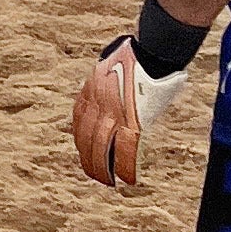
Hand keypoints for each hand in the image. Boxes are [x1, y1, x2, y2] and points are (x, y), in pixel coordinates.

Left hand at [72, 39, 183, 189]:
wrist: (150, 49)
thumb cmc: (136, 52)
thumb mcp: (111, 61)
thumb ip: (108, 75)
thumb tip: (113, 75)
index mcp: (91, 90)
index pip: (80, 121)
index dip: (82, 139)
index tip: (84, 151)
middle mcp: (97, 104)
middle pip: (87, 138)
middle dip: (89, 158)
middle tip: (94, 174)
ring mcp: (114, 114)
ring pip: (103, 148)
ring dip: (103, 168)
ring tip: (108, 182)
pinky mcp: (134, 121)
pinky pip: (126, 149)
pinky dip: (127, 166)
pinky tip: (128, 179)